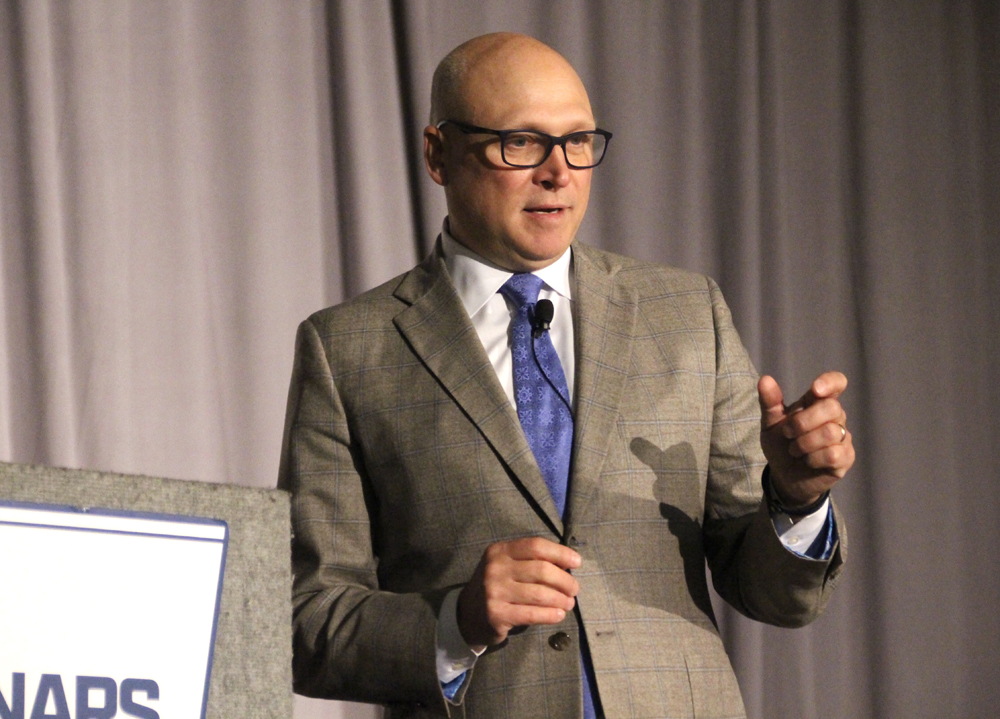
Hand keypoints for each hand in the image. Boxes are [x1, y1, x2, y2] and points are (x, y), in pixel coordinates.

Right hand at [456, 537, 580, 649]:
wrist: (468, 615)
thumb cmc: (498, 587)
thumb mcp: (508, 566)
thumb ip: (531, 561)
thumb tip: (568, 563)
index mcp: (500, 550)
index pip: (535, 546)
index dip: (560, 553)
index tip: (577, 562)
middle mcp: (495, 568)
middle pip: (541, 570)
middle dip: (564, 580)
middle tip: (574, 589)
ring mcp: (494, 591)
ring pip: (539, 594)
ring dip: (560, 600)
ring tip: (569, 603)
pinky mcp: (496, 614)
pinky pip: (531, 614)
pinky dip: (550, 615)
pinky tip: (558, 615)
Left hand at [758, 371, 854, 507]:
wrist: (784, 476)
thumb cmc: (780, 444)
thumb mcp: (770, 423)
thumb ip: (769, 402)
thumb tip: (765, 379)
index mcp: (817, 402)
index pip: (836, 382)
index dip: (830, 382)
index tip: (815, 389)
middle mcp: (835, 417)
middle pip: (832, 407)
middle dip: (802, 422)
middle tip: (787, 434)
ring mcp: (843, 437)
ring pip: (830, 432)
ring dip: (804, 443)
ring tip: (795, 450)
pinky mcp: (845, 458)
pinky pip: (833, 454)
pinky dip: (813, 459)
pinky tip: (807, 461)